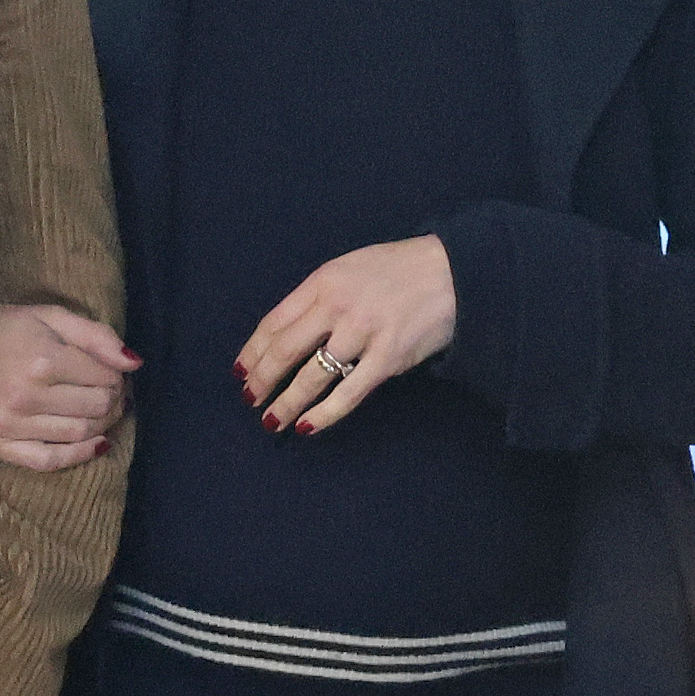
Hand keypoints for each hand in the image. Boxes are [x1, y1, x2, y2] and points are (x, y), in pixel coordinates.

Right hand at [0, 301, 138, 470]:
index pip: (104, 377)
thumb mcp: (51, 316)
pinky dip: (79, 455)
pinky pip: (48, 460)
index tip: (111, 372)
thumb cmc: (5, 329)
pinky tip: (96, 444)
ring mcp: (8, 425)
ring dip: (103, 424)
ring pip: (80, 434)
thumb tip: (134, 363)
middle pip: (96, 407)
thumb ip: (95, 335)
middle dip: (114, 399)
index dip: (116, 375)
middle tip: (110, 392)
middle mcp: (24, 395)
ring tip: (101, 411)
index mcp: (40, 359)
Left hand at [237, 237, 456, 435]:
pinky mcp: (387, 359)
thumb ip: (318, 297)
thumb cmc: (398, 271)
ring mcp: (362, 334)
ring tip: (271, 419)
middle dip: (262, 380)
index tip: (240, 372)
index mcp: (323, 282)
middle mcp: (337, 307)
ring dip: (286, 403)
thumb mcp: (349, 269)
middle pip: (285, 351)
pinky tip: (306, 426)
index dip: (252, 351)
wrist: (453, 273)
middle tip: (250, 399)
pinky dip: (323, 414)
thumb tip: (287, 334)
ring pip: (311, 377)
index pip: (274, 322)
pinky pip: (347, 393)